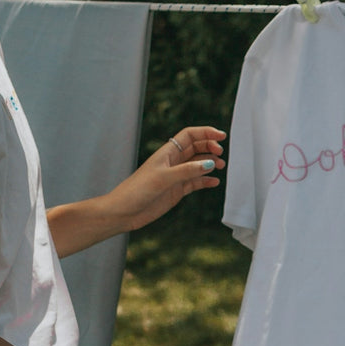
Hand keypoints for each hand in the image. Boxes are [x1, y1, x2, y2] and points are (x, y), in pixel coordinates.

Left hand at [111, 125, 225, 231]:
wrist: (123, 212)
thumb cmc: (136, 191)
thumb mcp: (163, 178)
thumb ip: (187, 171)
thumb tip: (209, 164)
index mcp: (167, 153)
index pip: (189, 135)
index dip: (205, 133)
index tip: (221, 136)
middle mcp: (173, 162)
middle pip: (196, 148)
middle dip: (210, 147)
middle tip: (220, 154)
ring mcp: (175, 176)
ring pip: (197, 164)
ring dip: (210, 163)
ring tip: (221, 166)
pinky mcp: (176, 190)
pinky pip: (195, 182)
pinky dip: (206, 181)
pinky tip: (214, 182)